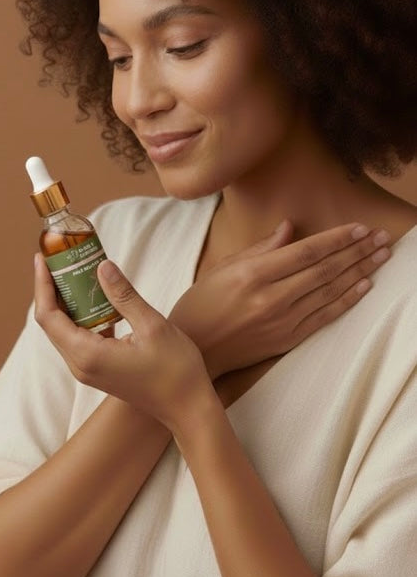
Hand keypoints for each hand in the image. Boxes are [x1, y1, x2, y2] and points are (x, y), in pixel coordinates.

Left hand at [33, 255, 214, 430]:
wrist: (188, 408)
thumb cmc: (175, 370)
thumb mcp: (152, 326)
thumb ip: (124, 295)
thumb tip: (102, 265)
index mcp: (88, 355)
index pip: (48, 317)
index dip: (42, 286)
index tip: (42, 259)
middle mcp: (81, 366)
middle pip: (51, 323)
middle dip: (52, 289)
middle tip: (59, 259)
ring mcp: (88, 370)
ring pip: (64, 331)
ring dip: (66, 301)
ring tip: (74, 272)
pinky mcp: (98, 370)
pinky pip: (79, 338)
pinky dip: (82, 315)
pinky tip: (96, 297)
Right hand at [168, 221, 390, 378]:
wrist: (194, 350)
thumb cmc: (202, 304)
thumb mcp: (224, 267)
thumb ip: (261, 248)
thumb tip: (289, 226)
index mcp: (253, 273)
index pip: (306, 251)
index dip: (336, 238)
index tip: (360, 227)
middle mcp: (271, 297)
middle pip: (324, 269)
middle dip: (357, 251)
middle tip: (382, 237)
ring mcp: (282, 321)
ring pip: (330, 291)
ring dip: (360, 271)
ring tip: (381, 256)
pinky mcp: (287, 339)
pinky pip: (325, 316)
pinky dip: (347, 300)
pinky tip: (364, 285)